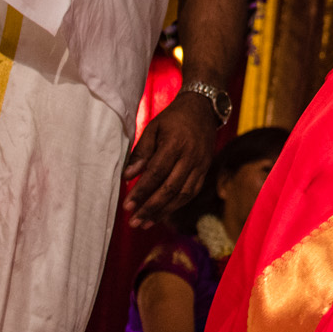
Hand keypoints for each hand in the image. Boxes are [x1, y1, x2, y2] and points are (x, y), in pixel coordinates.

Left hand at [124, 93, 215, 224]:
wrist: (203, 108)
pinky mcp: (205, 169)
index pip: (156, 173)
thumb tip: (127, 177)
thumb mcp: (152, 128)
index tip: (127, 206)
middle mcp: (191, 156)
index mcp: (175, 143)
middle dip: (151, 208)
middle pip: (170, 188)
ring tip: (146, 223)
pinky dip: (177, 205)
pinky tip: (162, 213)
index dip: (141, 191)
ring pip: (183, 194)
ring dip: (163, 211)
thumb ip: (140, 152)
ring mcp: (201, 164)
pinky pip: (192, 192)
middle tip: (134, 222)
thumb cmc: (173, 118)